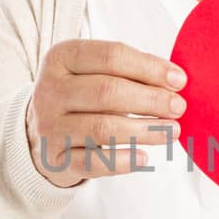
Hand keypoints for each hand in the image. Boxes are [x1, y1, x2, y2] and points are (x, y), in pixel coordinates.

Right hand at [26, 40, 187, 187]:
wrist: (40, 134)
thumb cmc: (81, 97)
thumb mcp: (94, 73)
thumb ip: (130, 72)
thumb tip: (175, 82)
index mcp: (62, 58)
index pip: (111, 56)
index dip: (150, 67)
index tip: (179, 81)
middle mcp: (50, 90)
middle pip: (107, 91)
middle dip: (150, 100)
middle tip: (178, 108)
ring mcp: (49, 126)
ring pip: (102, 128)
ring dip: (144, 131)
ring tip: (172, 132)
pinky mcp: (54, 159)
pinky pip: (92, 163)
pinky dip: (122, 161)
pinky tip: (144, 157)